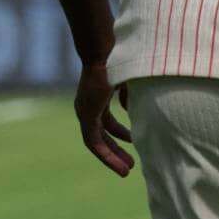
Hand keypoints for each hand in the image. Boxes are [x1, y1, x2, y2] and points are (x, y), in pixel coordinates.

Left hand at [72, 58, 132, 176]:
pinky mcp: (86, 115)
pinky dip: (106, 154)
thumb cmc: (120, 57)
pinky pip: (93, 141)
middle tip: (130, 165)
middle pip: (101, 135)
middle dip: (116, 150)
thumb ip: (129, 95)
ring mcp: (84, 111)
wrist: (105, 49)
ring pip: (96, 142)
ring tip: (127, 170)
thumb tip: (130, 108)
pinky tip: (119, 163)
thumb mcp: (129, 80)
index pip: (107, 123)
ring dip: (111, 157)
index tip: (134, 142)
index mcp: (96, 97)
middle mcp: (87, 106)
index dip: (120, 135)